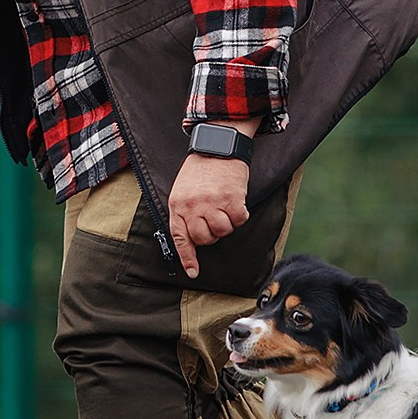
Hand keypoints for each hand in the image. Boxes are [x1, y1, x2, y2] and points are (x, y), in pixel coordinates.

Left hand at [168, 152, 251, 278]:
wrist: (217, 146)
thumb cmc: (199, 170)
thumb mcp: (182, 190)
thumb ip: (185, 213)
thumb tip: (193, 239)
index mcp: (177, 205)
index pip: (180, 238)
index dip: (187, 257)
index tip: (193, 272)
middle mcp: (193, 206)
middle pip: (204, 238)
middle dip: (212, 234)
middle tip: (215, 219)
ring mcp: (212, 203)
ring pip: (223, 231)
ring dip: (227, 223)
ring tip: (225, 207)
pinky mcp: (231, 199)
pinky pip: (239, 220)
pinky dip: (240, 214)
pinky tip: (236, 201)